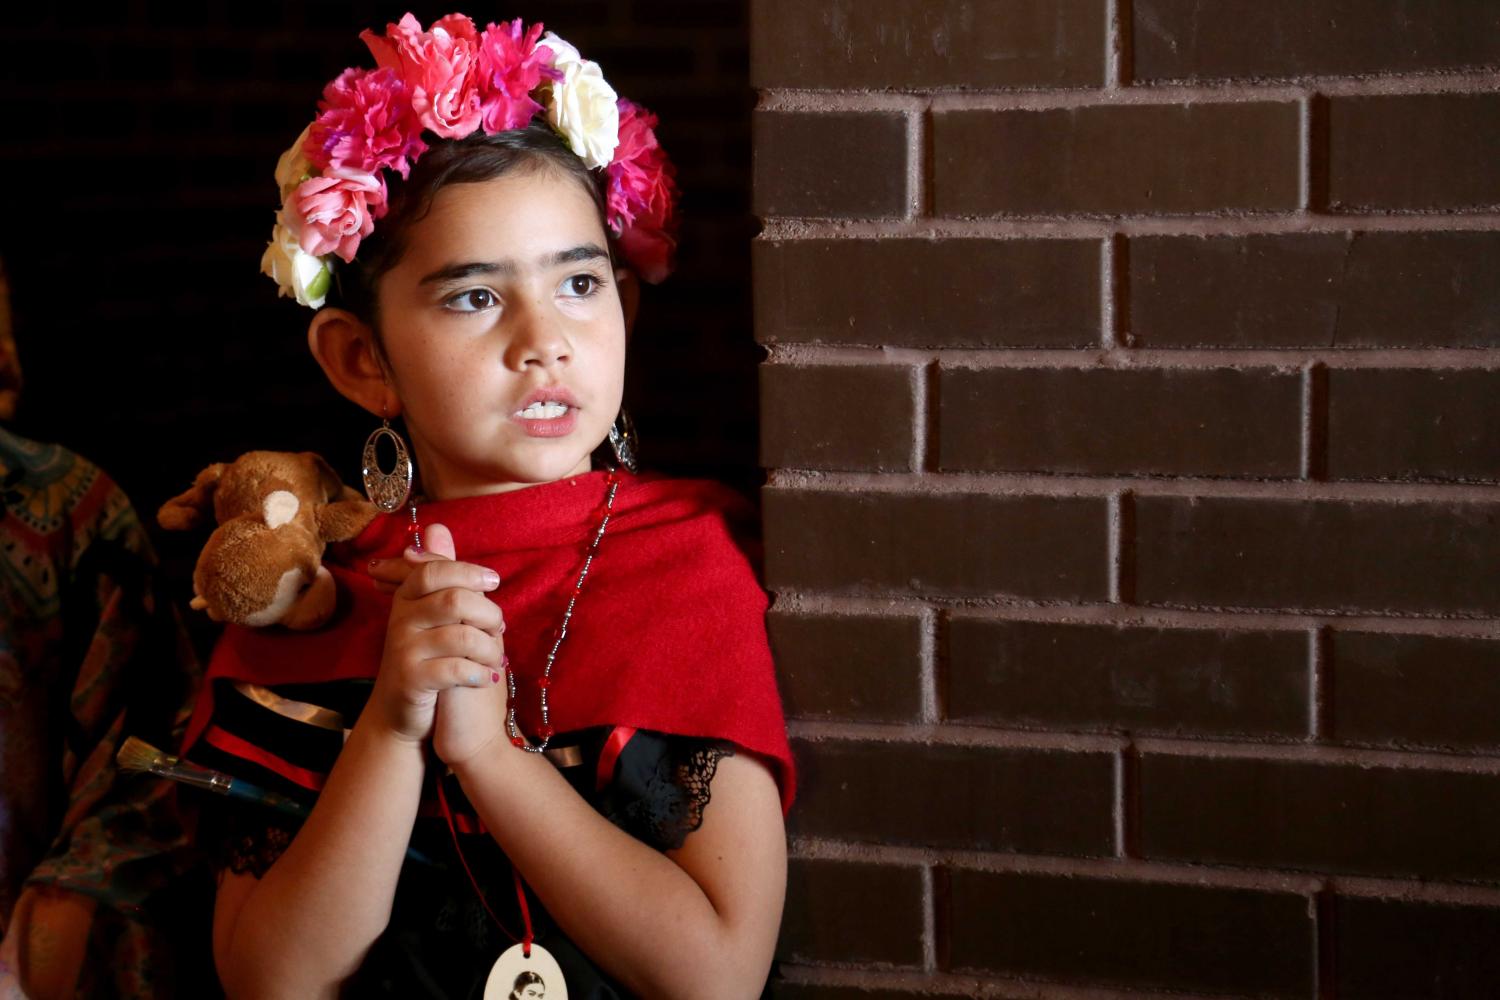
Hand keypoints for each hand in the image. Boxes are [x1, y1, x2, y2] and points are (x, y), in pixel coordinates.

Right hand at [366, 523, 504, 746]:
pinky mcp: (411, 680)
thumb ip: (441, 574)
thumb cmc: (429, 656)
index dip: (469, 572)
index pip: (436, 570)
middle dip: (489, 614)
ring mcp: (403, 650)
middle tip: (499, 629)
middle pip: (455, 600)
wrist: (402, 712)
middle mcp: (400, 620)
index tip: (493, 583)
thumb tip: (436, 527)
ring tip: (495, 660)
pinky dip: (479, 673)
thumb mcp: (434, 613)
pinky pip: (456, 669)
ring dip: (491, 649)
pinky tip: (483, 678)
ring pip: (463, 636)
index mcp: (408, 597)